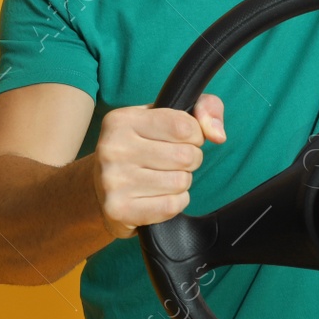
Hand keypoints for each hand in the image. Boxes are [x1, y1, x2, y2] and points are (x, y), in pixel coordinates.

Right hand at [91, 94, 226, 238]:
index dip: (195, 135)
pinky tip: (159, 196)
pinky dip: (175, 202)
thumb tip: (218, 134)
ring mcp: (112, 180)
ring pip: (180, 182)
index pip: (182, 126)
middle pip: (185, 156)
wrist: (100, 188)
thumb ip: (203, 109)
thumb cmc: (142, 147)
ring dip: (181, 182)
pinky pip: (171, 206)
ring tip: (163, 177)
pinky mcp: (118, 209)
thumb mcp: (165, 117)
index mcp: (121, 120)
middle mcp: (112, 148)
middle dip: (190, 160)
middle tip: (174, 161)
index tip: (185, 139)